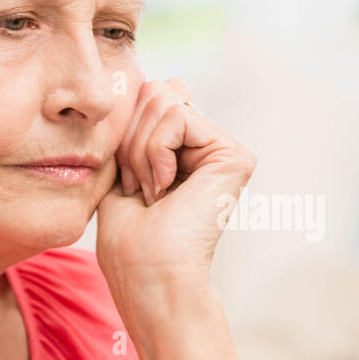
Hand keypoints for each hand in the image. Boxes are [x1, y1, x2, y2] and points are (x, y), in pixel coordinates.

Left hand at [96, 78, 255, 303]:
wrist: (149, 278)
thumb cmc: (130, 241)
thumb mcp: (123, 169)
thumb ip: (139, 126)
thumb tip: (159, 81)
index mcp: (188, 151)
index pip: (152, 96)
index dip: (125, 132)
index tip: (130, 184)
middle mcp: (212, 148)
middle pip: (156, 91)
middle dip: (131, 140)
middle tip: (142, 190)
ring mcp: (226, 151)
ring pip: (163, 100)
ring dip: (141, 153)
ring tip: (154, 194)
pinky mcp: (235, 156)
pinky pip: (177, 116)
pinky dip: (155, 154)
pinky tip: (166, 190)